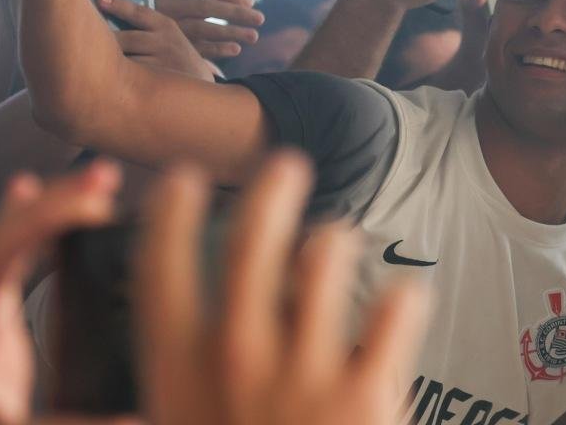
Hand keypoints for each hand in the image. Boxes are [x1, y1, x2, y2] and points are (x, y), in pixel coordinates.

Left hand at [0, 163, 119, 424]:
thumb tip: (144, 419)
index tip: (99, 205)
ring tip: (99, 181)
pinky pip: (10, 255)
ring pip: (10, 237)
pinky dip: (31, 225)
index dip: (48, 218)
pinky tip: (31, 189)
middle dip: (57, 197)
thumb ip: (70, 423)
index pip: (3, 248)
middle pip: (8, 230)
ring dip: (51, 207)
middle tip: (108, 174)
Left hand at [96, 0, 216, 78]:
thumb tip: (105, 8)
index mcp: (166, 25)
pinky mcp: (157, 80)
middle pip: (124, 37)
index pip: (137, 11)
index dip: (117, 4)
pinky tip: (105, 76)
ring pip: (124, 58)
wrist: (200, 84)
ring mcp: (162, 62)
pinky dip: (115, 75)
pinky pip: (128, 76)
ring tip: (88, 60)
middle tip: (82, 37)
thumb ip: (144, 26)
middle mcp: (165, 41)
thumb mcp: (168, 35)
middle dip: (103, 40)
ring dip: (106, 60)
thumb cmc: (174, 56)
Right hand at [134, 151, 429, 424]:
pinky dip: (404, 299)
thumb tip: (211, 311)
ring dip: (335, 240)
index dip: (172, 211)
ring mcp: (304, 371)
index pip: (161, 264)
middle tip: (288, 165)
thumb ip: (192, 371)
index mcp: (178, 370)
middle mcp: (237, 357)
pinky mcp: (370, 387)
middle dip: (272, 190)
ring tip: (339, 243)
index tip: (184, 179)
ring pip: (327, 252)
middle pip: (253, 240)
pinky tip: (402, 300)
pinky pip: (398, 305)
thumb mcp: (187, 422)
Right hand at [154, 0, 264, 58]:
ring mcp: (164, 27)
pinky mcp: (165, 47)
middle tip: (261, 18)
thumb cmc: (156, 9)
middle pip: (207, 7)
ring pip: (203, 28)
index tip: (251, 1)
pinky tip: (236, 49)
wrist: (120, 29)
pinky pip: (194, 48)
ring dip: (231, 32)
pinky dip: (217, 49)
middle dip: (236, 13)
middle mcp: (166, 6)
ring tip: (254, 36)